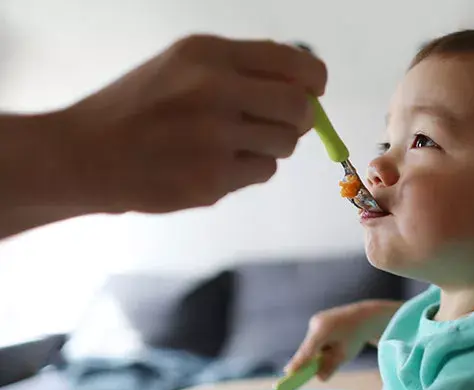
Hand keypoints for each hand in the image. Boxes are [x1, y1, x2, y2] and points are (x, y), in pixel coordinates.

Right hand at [59, 35, 326, 212]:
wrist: (87, 154)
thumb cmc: (138, 107)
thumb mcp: (181, 66)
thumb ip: (240, 68)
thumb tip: (303, 84)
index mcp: (209, 54)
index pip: (295, 64)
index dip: (313, 82)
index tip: (312, 91)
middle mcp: (215, 90)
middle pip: (299, 108)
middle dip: (301, 118)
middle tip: (285, 123)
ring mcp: (215, 138)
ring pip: (285, 144)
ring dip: (271, 144)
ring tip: (236, 143)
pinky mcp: (213, 179)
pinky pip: (263, 171)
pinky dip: (250, 168)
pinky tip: (218, 163)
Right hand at [286, 300, 402, 379]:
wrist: (363, 316)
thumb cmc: (355, 337)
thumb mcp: (345, 355)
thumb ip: (330, 367)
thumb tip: (319, 377)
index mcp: (324, 331)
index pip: (308, 350)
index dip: (298, 362)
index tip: (288, 373)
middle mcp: (316, 323)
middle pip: (307, 348)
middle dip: (308, 360)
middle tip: (301, 373)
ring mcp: (315, 320)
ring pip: (311, 344)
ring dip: (316, 352)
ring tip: (336, 347)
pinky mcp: (316, 320)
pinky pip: (314, 338)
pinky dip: (319, 345)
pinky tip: (333, 340)